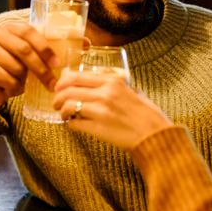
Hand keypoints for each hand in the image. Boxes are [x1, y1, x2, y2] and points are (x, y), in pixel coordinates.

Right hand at [0, 21, 59, 111]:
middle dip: (41, 69)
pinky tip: (6, 89)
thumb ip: (40, 53)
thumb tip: (75, 51)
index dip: (45, 48)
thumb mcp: (25, 60)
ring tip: (17, 83)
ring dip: (22, 81)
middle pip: (25, 50)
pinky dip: (13, 88)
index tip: (57, 64)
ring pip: (17, 67)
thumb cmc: (9, 73)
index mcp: (8, 27)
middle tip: (52, 83)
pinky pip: (8, 80)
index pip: (29, 32)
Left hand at [53, 71, 173, 149]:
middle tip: (56, 102)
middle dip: (57, 96)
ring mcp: (101, 111)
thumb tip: (92, 78)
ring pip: (68, 105)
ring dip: (61, 110)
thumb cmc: (145, 113)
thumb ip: (112, 83)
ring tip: (63, 114)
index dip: (62, 81)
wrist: (154, 134)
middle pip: (67, 89)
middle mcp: (105, 94)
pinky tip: (73, 124)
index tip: (60, 86)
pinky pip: (75, 124)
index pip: (76, 75)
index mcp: (112, 81)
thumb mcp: (130, 89)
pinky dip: (70, 124)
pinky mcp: (99, 129)